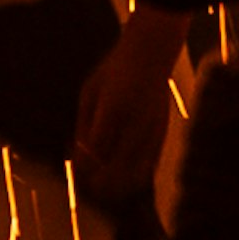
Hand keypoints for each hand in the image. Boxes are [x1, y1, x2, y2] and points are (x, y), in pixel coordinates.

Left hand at [71, 16, 177, 197]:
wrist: (151, 54)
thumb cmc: (114, 71)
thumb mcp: (90, 92)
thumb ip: (84, 125)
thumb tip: (78, 157)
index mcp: (113, 108)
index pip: (95, 150)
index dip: (83, 165)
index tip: (76, 168)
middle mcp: (135, 123)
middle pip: (116, 170)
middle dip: (98, 183)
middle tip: (88, 183)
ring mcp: (152, 131)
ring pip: (135, 176)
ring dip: (117, 185)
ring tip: (103, 183)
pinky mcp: (162, 135)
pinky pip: (148, 168)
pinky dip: (133, 178)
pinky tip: (121, 175)